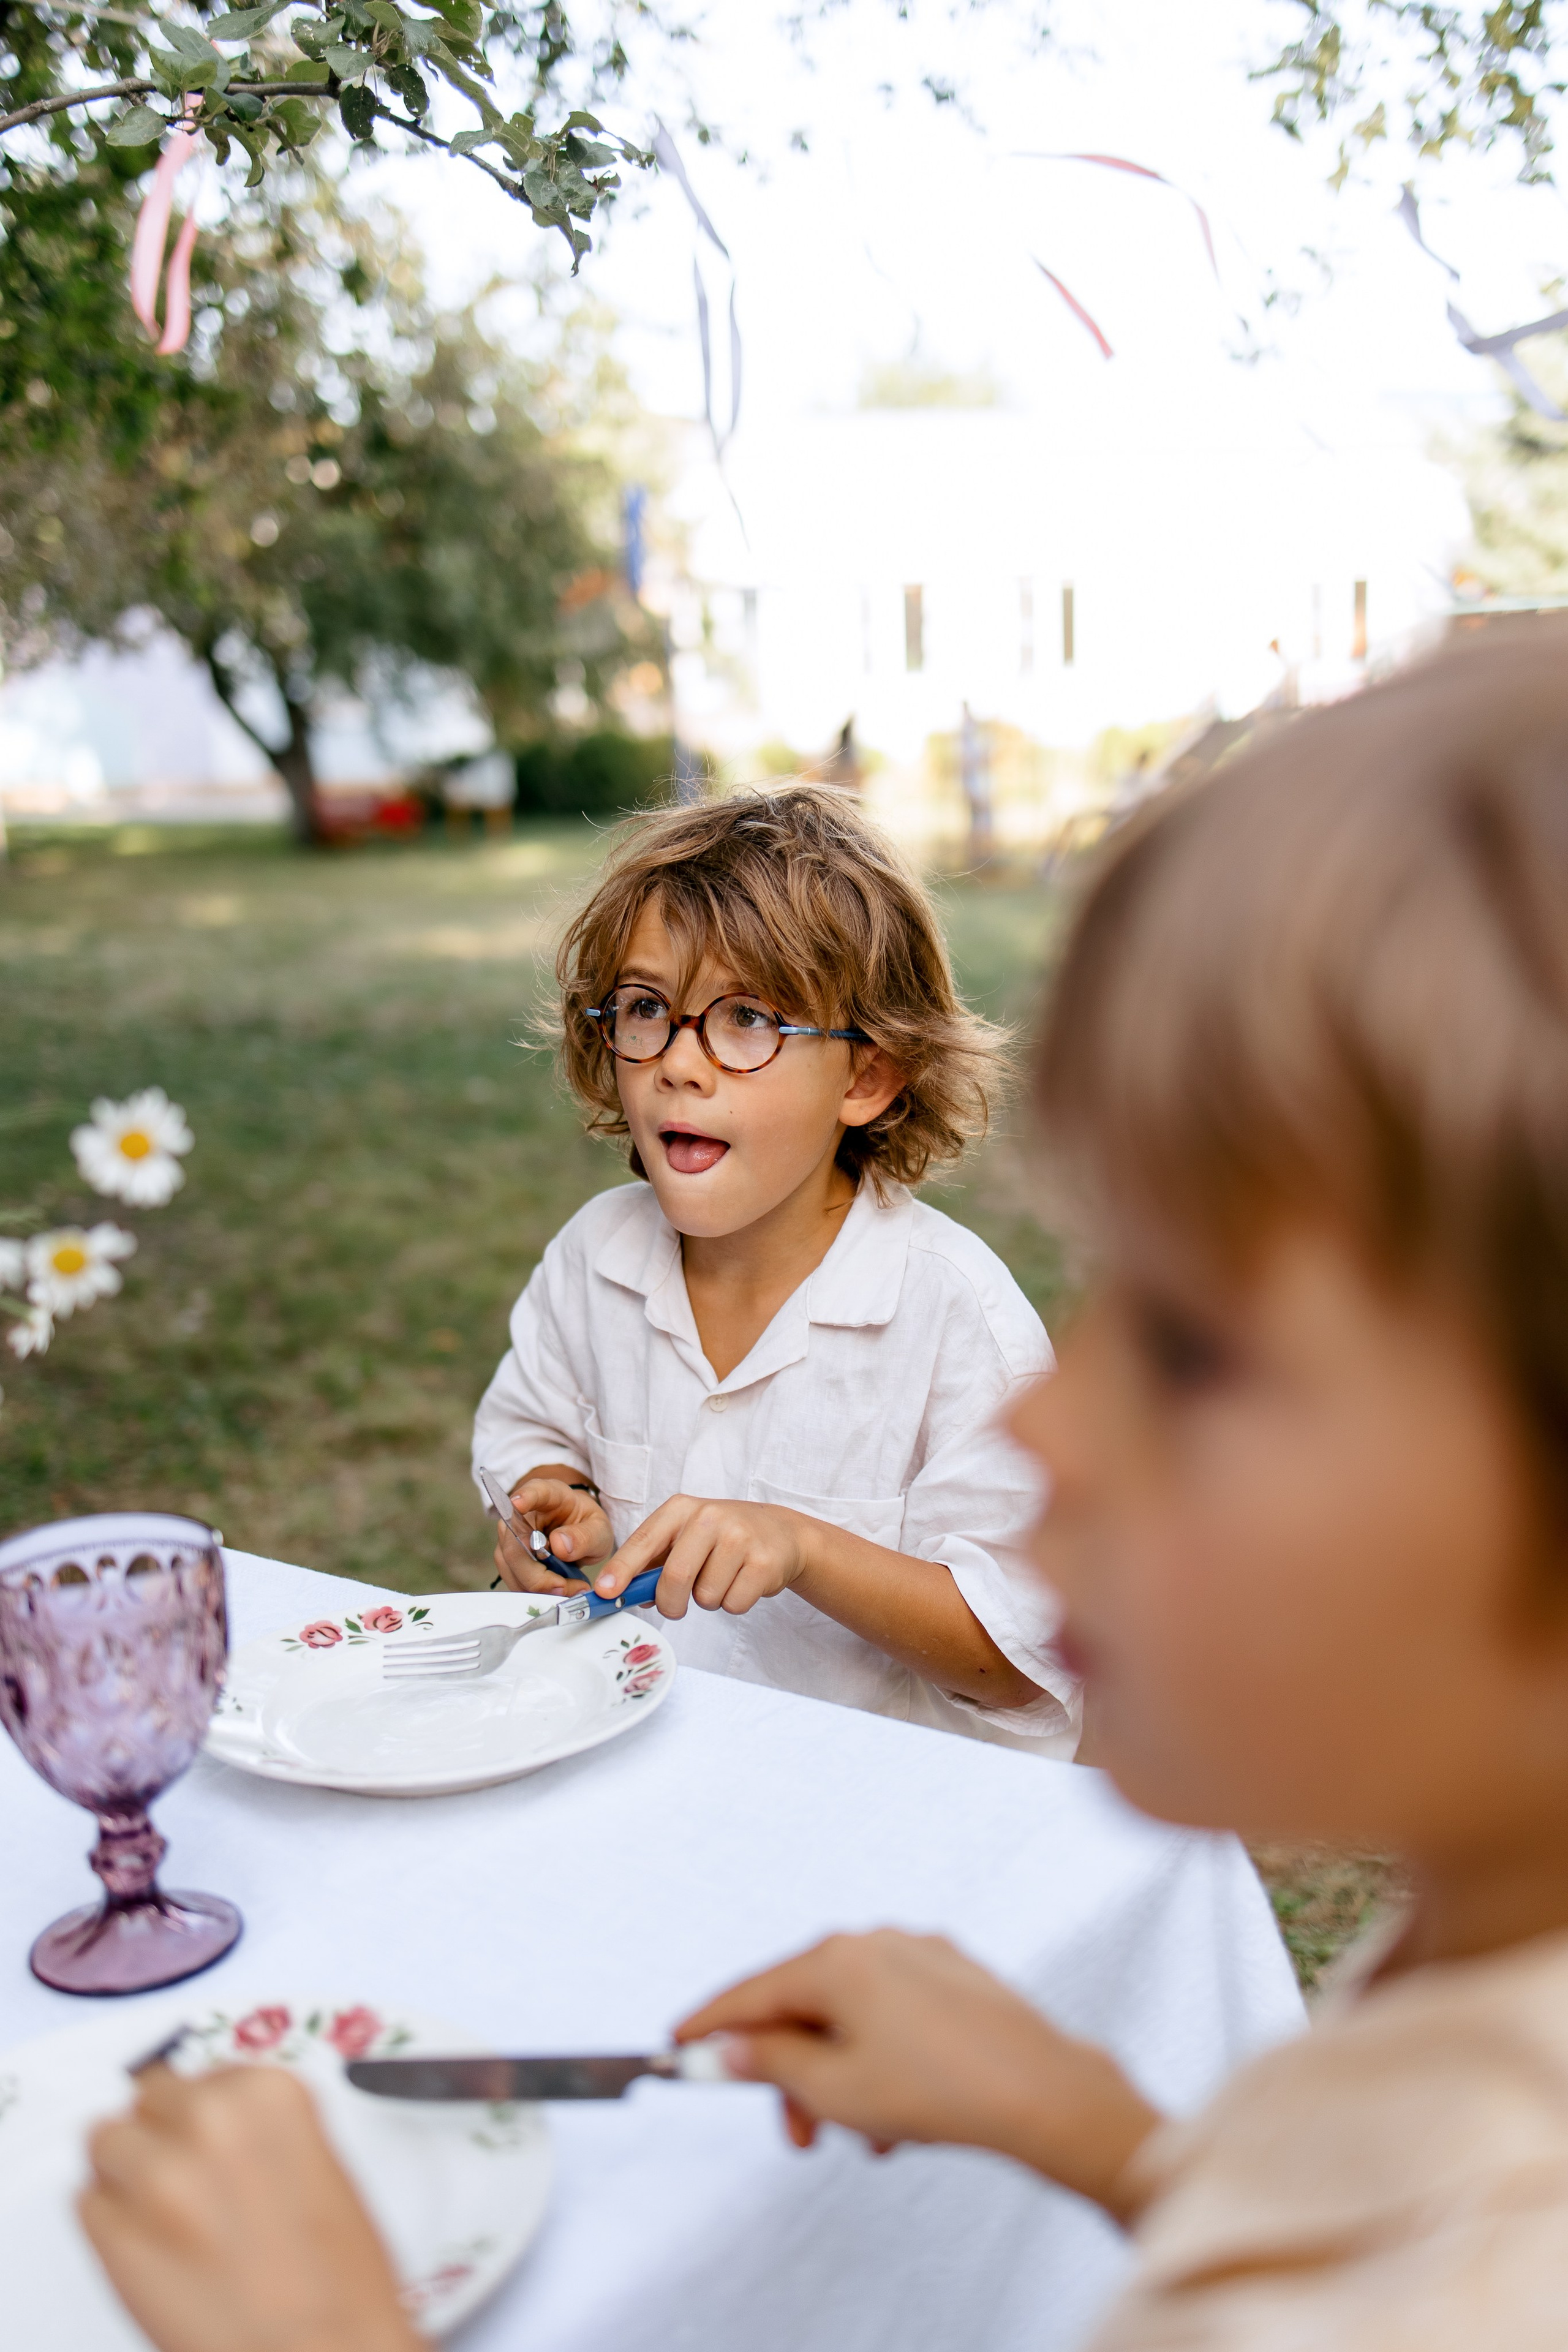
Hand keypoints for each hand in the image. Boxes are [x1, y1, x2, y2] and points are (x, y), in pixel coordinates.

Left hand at [78, 2063, 419, 2351]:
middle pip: (148, 2096)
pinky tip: (152, 2250)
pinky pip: (89, 2205)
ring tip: (162, 2214)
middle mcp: (210, 2118)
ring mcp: (158, 2176)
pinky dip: (111, 2224)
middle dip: (164, 2134)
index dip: (205, 2114)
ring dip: (128, 2172)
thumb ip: (261, 2130)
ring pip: (106, 2141)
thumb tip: (216, 2126)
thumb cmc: (337, 2281)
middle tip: (185, 2178)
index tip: (212, 2141)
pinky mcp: (115, 2235)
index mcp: (270, 2094)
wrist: (323, 2349)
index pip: (203, 2073)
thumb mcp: (320, 2167)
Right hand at [492, 1472, 613, 1594]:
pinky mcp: (508, 1560)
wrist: (578, 1534)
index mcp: (550, 1495)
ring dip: (541, 1587)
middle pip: (516, 1546)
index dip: (525, 1497)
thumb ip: (585, 1536)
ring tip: (571, 1587)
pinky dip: (537, 1592)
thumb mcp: (598, 1530)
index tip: (517, 1503)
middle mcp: (522, 1514)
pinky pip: (516, 1582)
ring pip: (513, 1568)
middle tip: (566, 1586)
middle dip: (539, 1575)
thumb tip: (560, 1546)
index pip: (535, 1491)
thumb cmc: (587, 1527)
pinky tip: (559, 1590)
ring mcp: (510, 1537)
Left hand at [591, 1494, 812, 1616]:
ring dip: (709, 1600)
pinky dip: (734, 1603)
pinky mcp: (763, 1562)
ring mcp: (739, 1538)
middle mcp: (710, 1517)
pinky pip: (734, 1604)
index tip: (604, 1592)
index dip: (621, 1570)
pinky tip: (742, 1581)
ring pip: (705, 1597)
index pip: (643, 1541)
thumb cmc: (722, 1538)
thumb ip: (654, 1562)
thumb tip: (626, 1594)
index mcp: (682, 1509)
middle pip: (674, 1578)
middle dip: (670, 1604)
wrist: (780, 1532)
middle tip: (677, 1606)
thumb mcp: (686, 1536)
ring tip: (722, 1578)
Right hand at [676, 1930, 1161, 2222]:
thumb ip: (772, 2064)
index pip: (751, 1992)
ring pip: (851, 2018)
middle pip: (803, 2007)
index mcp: (838, 1961)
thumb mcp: (835, 2090)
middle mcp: (877, 1943)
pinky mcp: (955, 1979)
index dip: (711, 2026)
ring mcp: (920, 1957)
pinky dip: (880, 2061)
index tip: (682, 2045)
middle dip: (792, 2074)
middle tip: (797, 2130)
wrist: (1044, 2095)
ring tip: (864, 2135)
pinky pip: (893, 2017)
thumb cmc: (949, 2090)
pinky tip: (899, 2115)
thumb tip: (733, 2049)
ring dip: (841, 2078)